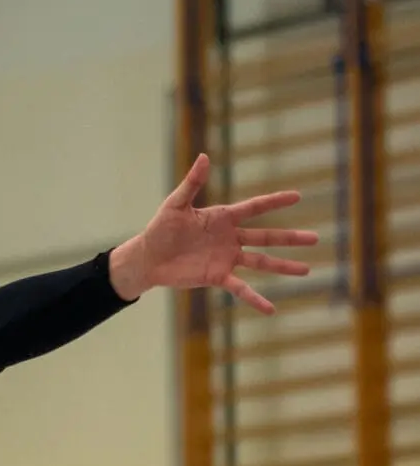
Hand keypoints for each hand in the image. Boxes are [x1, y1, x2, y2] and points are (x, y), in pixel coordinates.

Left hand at [108, 153, 318, 314]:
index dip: (275, 201)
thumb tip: (204, 157)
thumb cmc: (160, 228)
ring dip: (284, 266)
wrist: (149, 257)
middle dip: (291, 238)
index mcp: (223, 217)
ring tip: (307, 270)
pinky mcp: (218, 276)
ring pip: (262, 262)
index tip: (297, 196)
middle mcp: (230, 238)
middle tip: (315, 238)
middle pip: (267, 237)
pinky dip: (255, 299)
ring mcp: (227, 258)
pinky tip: (271, 309)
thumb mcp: (175, 204)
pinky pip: (241, 288)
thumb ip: (192, 183)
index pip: (255, 207)